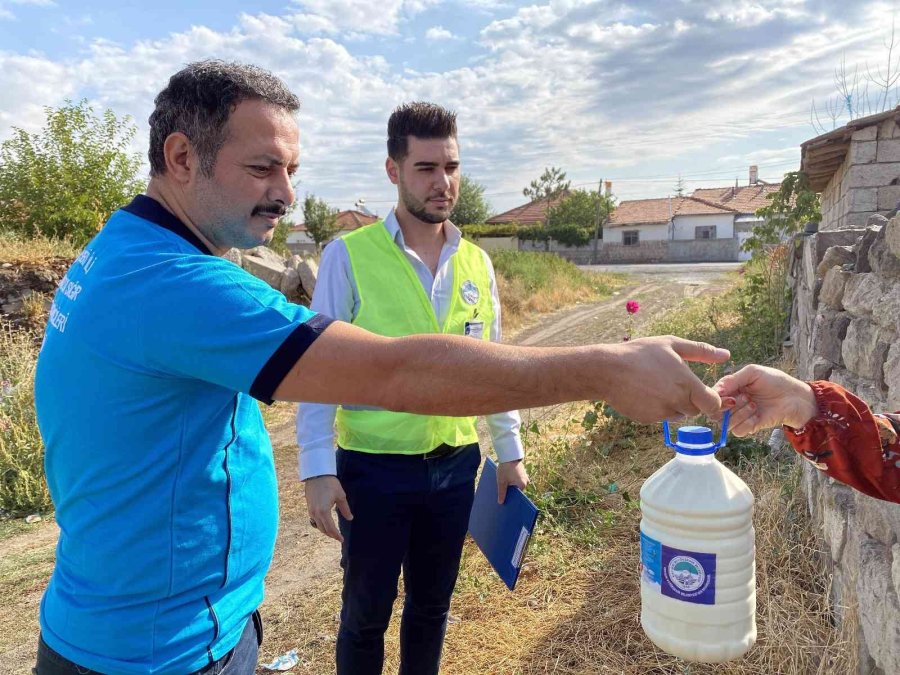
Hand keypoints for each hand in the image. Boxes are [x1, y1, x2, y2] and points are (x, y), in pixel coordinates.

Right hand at [304, 475, 352, 541]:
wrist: (317, 475)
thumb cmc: (330, 484)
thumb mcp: (340, 496)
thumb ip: (345, 509)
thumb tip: (350, 518)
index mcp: (324, 512)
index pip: (331, 529)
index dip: (336, 535)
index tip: (342, 539)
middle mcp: (316, 513)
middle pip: (323, 529)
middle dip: (331, 535)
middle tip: (338, 537)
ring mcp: (311, 511)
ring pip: (318, 526)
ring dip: (325, 530)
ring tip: (332, 532)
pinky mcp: (309, 507)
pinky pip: (314, 520)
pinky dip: (320, 524)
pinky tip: (325, 523)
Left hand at [496, 459, 527, 503]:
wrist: (509, 455)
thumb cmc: (506, 468)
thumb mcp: (502, 481)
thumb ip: (502, 492)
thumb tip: (501, 502)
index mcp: (522, 485)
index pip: (517, 496)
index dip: (511, 498)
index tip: (505, 501)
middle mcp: (526, 481)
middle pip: (517, 490)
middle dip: (510, 492)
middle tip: (502, 494)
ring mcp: (525, 476)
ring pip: (517, 484)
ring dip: (510, 485)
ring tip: (503, 486)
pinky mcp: (522, 472)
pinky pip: (517, 479)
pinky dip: (512, 481)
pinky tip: (505, 480)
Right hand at [603, 336, 729, 422]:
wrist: (607, 370)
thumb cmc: (640, 353)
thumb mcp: (672, 344)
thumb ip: (702, 351)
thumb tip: (726, 355)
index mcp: (687, 384)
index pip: (713, 404)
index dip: (714, 401)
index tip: (708, 395)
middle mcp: (677, 402)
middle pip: (695, 410)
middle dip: (690, 400)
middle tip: (674, 383)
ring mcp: (662, 413)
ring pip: (677, 414)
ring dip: (674, 405)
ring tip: (656, 386)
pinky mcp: (648, 420)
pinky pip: (660, 418)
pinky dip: (657, 408)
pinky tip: (645, 393)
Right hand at [714, 364, 817, 435]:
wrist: (795, 397)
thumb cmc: (776, 381)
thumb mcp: (752, 373)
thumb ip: (732, 380)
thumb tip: (715, 391)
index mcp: (730, 388)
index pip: (712, 396)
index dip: (716, 398)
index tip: (729, 395)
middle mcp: (732, 403)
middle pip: (715, 412)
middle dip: (729, 406)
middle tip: (746, 398)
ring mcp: (740, 416)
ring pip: (726, 423)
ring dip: (740, 413)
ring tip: (754, 404)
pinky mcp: (750, 427)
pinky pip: (738, 431)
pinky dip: (746, 423)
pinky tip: (757, 415)